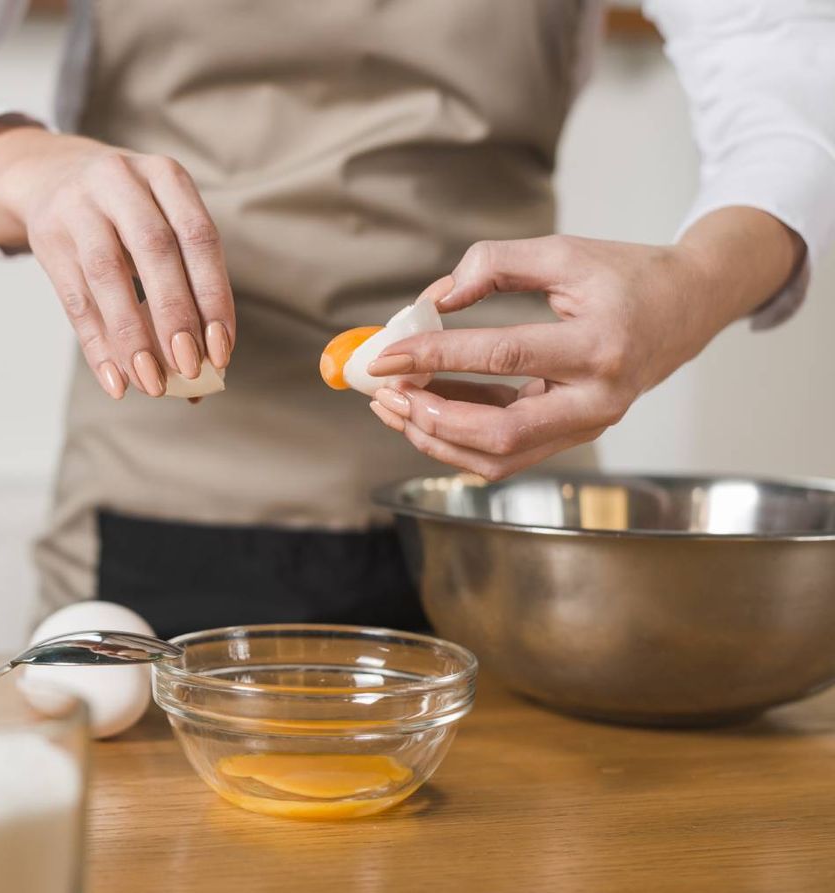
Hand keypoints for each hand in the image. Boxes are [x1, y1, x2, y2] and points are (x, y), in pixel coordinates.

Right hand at [0, 119, 234, 398]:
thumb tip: (210, 372)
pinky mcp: (48, 238)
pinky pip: (75, 299)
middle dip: (175, 315)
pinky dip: (97, 345)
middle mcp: (122, 181)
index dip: (213, 296)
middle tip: (190, 369)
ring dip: (133, 336)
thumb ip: (186, 286)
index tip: (222, 350)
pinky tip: (116, 381)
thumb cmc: (128, 216)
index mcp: (166, 176)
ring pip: (108, 274)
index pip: (199, 237)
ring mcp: (79, 206)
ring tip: (152, 383)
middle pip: (155, 250)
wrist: (51, 176)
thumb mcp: (160, 224)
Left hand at [366, 208, 802, 479]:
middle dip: (432, 418)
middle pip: (501, 434)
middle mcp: (597, 399)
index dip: (436, 355)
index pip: (501, 357)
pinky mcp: (575, 434)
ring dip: (439, 438)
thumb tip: (434, 299)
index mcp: (599, 346)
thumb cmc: (626, 276)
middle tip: (386, 395)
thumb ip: (494, 263)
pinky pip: (509, 450)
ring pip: (501, 457)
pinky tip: (428, 407)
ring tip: (395, 407)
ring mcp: (588, 425)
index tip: (387, 354)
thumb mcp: (563, 252)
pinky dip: (462, 436)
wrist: (688, 307)